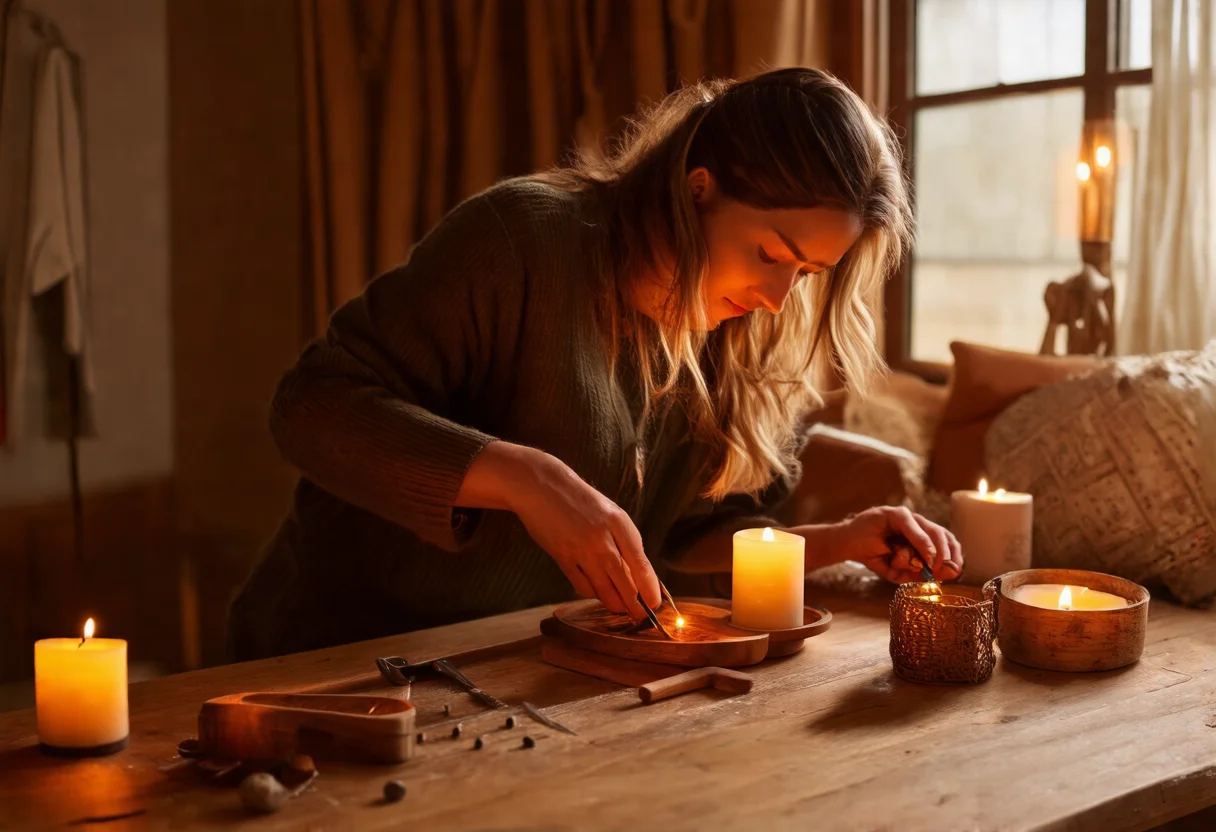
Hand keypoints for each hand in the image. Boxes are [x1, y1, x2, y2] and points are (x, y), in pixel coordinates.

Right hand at [493, 445, 660, 618]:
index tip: (655, 603)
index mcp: (620, 524)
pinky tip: (596, 593)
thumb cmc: (580, 500)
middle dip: (636, 606)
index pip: (642, 565)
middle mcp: (603, 538)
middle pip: (626, 584)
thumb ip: (624, 540)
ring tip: (621, 609)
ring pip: (605, 591)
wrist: (541, 486)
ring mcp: (582, 550)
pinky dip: (592, 594)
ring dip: (615, 605)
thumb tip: (639, 573)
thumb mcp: (610, 513)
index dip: (650, 590)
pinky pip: (582, 586)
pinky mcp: (562, 557)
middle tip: (640, 615)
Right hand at [817, 506, 962, 583]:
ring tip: (935, 564)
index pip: (946, 541)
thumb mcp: (897, 571)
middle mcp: (917, 524)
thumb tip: (935, 575)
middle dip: (949, 555)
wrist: (846, 546)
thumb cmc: (873, 556)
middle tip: (947, 571)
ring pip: (931, 529)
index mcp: (922, 536)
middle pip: (943, 535)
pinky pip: (911, 525)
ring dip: (936, 549)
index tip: (957, 572)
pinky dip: (920, 540)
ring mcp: (906, 517)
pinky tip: (924, 555)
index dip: (955, 556)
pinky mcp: (892, 513)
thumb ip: (914, 573)